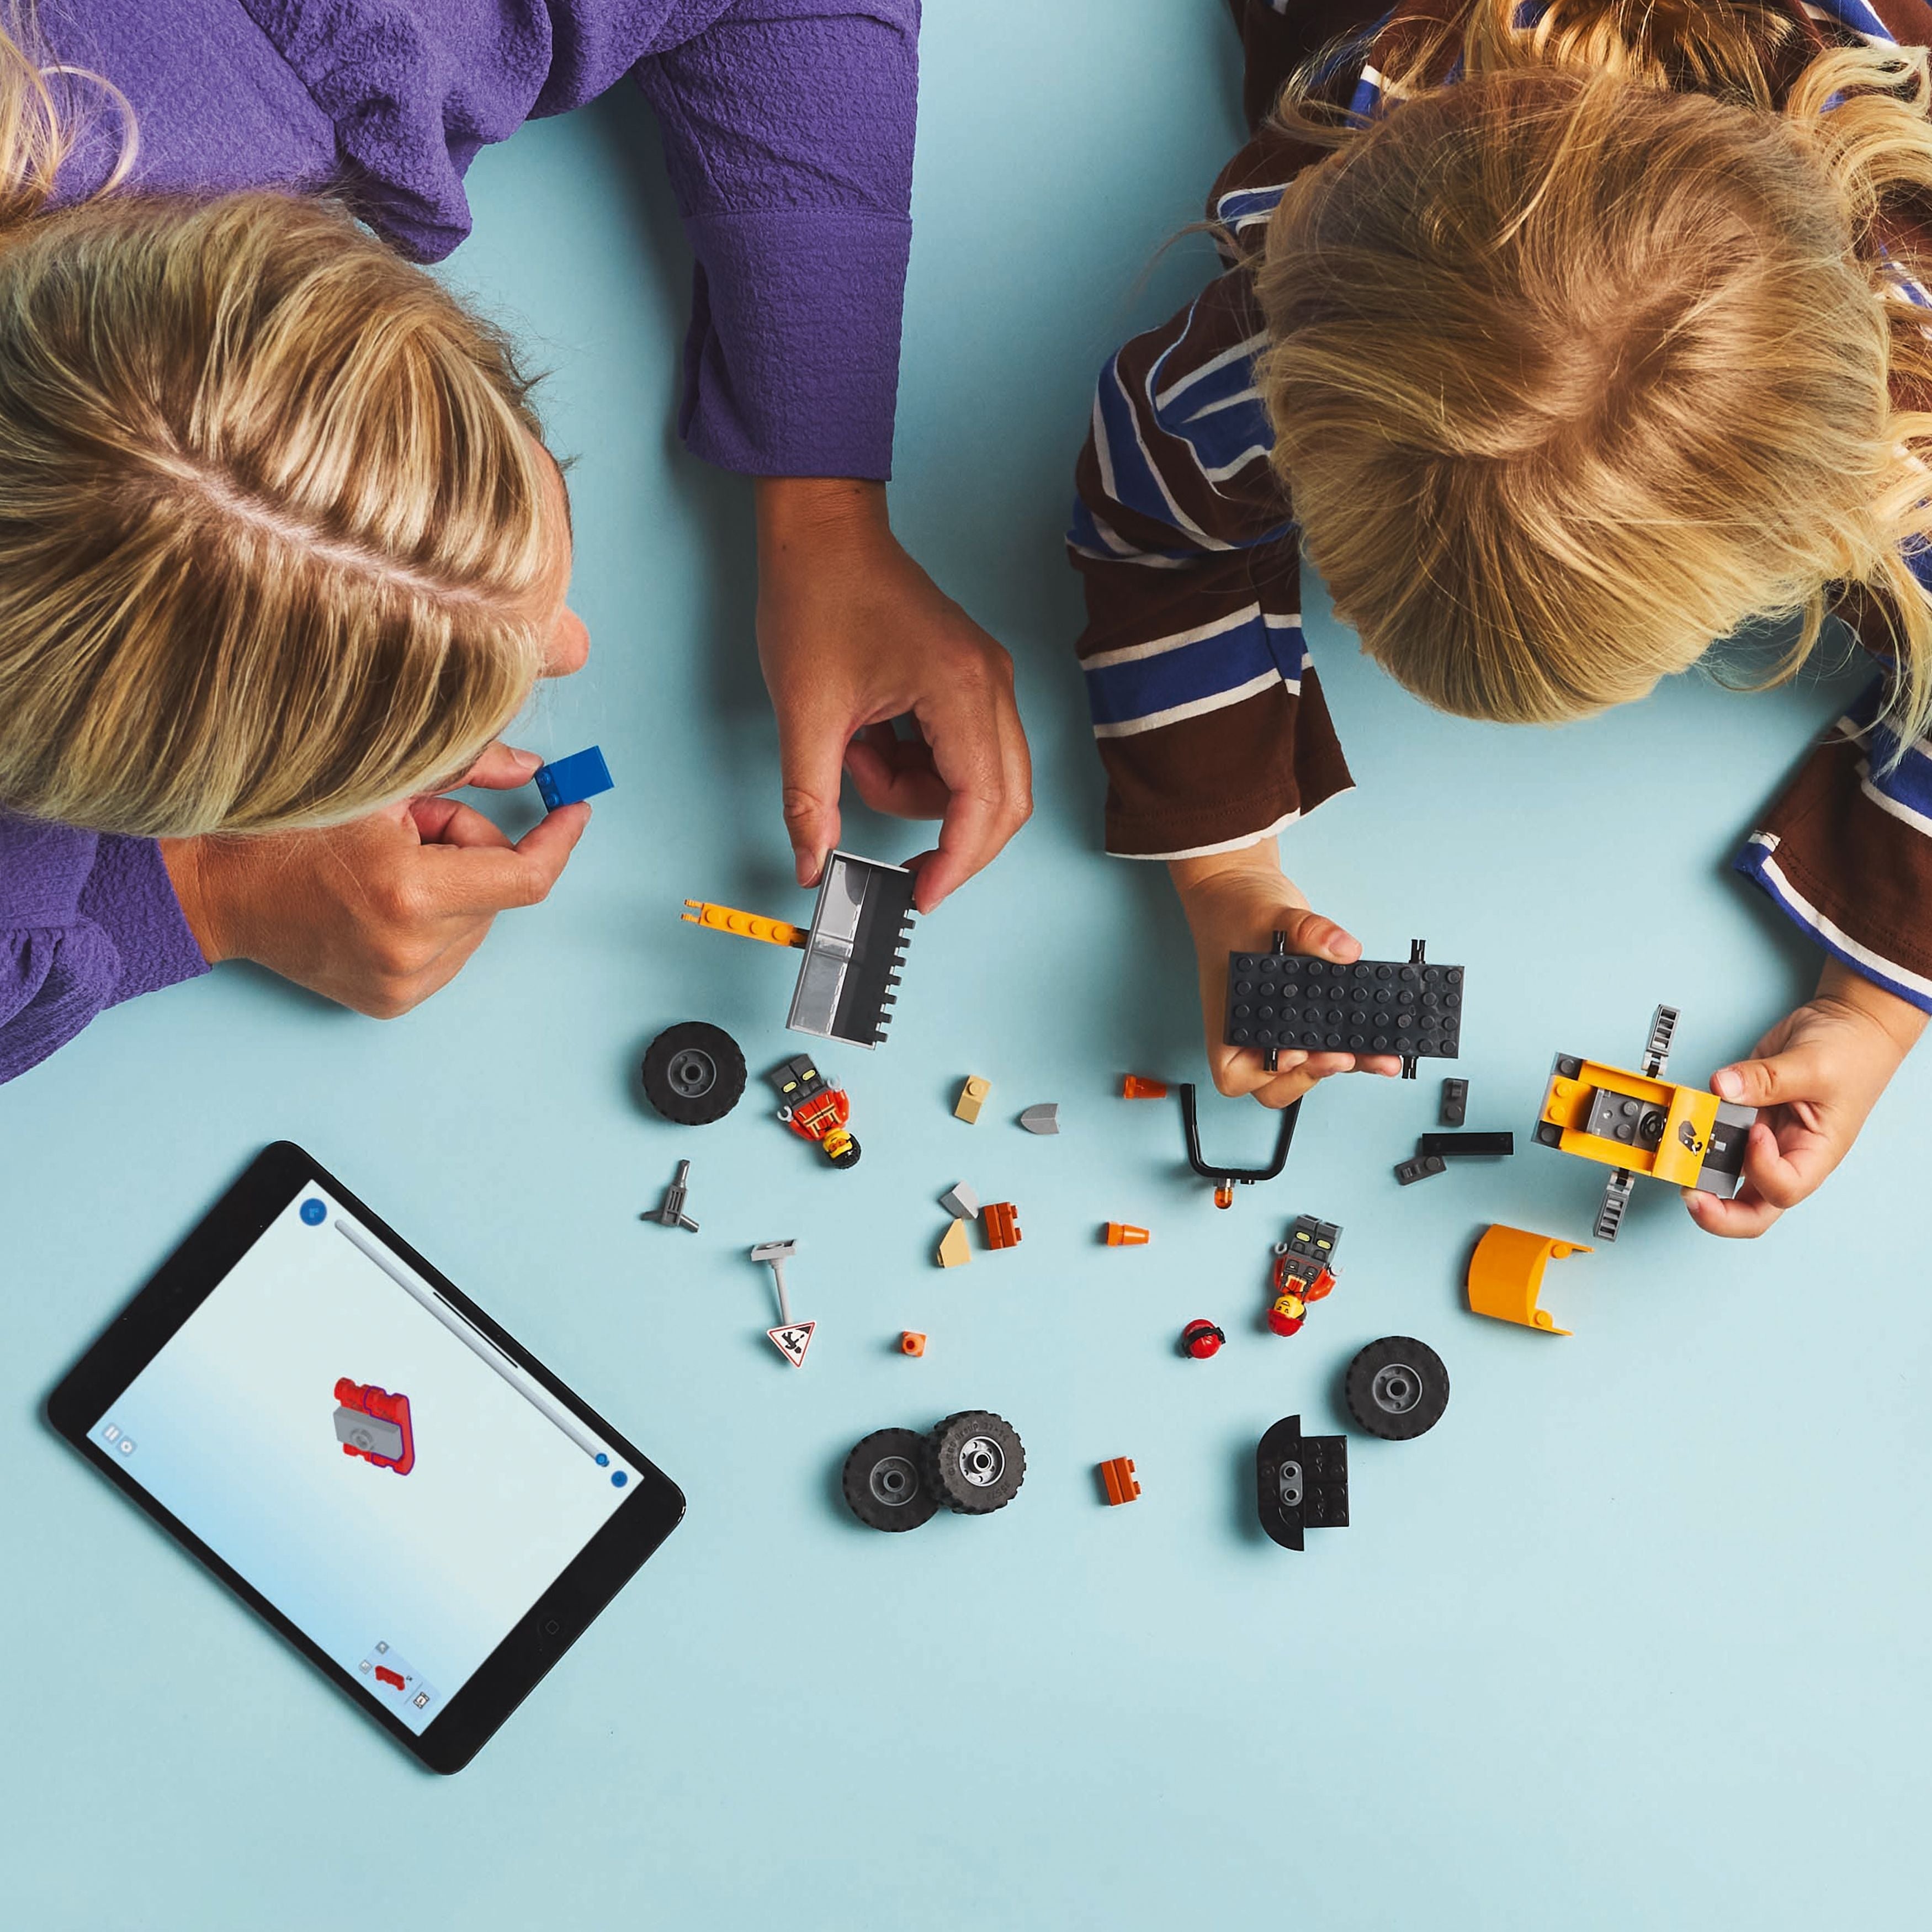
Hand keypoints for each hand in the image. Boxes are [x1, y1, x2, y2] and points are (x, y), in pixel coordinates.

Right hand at [158, 743, 589, 1017]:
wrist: (215, 891)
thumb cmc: (283, 830)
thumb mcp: (374, 782)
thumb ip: (463, 769)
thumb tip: (531, 769)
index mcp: (410, 895)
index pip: (525, 877)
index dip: (558, 840)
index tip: (574, 812)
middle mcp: (412, 952)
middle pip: (496, 891)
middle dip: (471, 848)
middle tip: (408, 828)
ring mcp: (402, 986)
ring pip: (477, 922)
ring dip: (453, 886)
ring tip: (384, 865)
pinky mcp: (391, 1003)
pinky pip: (449, 950)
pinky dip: (434, 920)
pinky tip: (381, 901)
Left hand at [754, 477, 1030, 912]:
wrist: (820, 531)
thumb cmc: (816, 595)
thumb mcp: (803, 712)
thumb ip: (810, 800)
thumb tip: (811, 864)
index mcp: (961, 688)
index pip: (985, 804)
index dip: (957, 862)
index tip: (922, 894)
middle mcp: (991, 683)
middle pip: (1006, 800)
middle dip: (952, 838)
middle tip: (898, 858)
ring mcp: (988, 679)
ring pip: (983, 780)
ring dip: (921, 792)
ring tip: (858, 750)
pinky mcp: (972, 678)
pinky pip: (965, 752)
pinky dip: (922, 766)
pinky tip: (873, 736)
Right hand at [1170, 841, 1401, 1108]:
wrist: (1241, 890)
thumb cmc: (1235, 909)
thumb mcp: (1271, 916)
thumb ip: (1309, 932)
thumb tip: (1344, 949)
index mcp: (1227, 1020)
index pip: (1236, 1074)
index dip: (1268, 1073)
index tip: (1296, 1052)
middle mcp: (1250, 1032)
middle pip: (1276, 1083)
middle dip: (1313, 1075)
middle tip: (1344, 1057)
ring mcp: (1278, 1027)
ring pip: (1308, 1067)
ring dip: (1344, 1065)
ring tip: (1380, 1059)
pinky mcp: (1303, 1016)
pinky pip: (1327, 1041)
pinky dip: (1355, 1045)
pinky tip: (1381, 1039)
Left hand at [1686, 959, 1924, 1237]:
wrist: (1847, 1026)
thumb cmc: (1851, 1053)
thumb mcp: (1814, 1065)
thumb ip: (1766, 1079)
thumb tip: (1722, 1088)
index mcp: (1816, 1154)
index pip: (1784, 1189)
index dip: (1762, 1169)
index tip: (1754, 1132)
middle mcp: (1786, 1154)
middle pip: (1753, 1209)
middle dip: (1717, 1212)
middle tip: (1688, 1191)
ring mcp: (1763, 1139)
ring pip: (1726, 1177)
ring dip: (1698, 1170)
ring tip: (1678, 1148)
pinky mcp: (1744, 1117)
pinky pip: (1715, 1135)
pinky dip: (1697, 1131)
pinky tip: (1687, 1117)